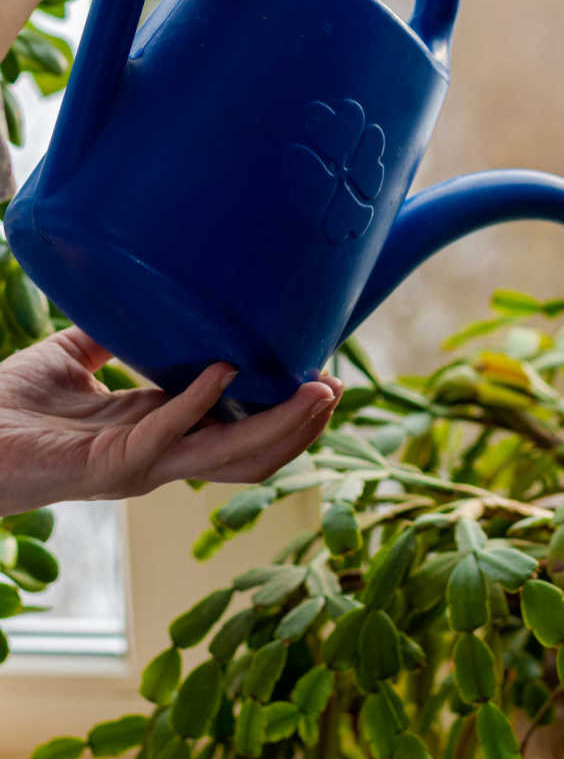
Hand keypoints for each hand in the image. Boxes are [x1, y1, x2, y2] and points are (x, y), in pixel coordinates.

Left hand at [0, 328, 342, 515]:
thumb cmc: (9, 402)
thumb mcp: (74, 354)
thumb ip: (114, 333)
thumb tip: (151, 291)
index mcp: (162, 433)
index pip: (242, 432)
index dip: (286, 412)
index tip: (323, 380)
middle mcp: (161, 457)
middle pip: (253, 455)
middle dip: (301, 427)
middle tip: (336, 390)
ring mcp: (141, 467)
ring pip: (230, 459)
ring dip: (279, 426)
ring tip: (316, 391)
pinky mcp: (111, 465)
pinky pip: (169, 433)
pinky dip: (201, 401)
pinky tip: (224, 368)